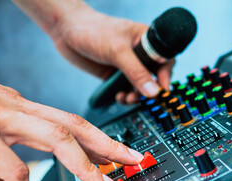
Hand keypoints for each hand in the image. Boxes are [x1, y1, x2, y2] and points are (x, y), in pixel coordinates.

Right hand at [0, 77, 142, 180]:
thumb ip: (2, 149)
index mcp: (22, 107)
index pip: (72, 121)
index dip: (100, 138)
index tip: (122, 155)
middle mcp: (15, 109)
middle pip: (73, 125)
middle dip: (108, 145)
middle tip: (131, 163)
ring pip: (54, 140)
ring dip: (83, 168)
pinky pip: (9, 169)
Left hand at [50, 3, 174, 103]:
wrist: (66, 31)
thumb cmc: (93, 29)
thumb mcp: (117, 51)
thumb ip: (136, 72)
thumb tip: (153, 91)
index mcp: (145, 40)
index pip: (164, 60)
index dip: (165, 76)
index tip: (161, 90)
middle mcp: (138, 54)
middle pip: (153, 76)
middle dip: (149, 89)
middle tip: (142, 96)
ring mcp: (127, 65)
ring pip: (139, 86)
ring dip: (136, 95)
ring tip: (128, 98)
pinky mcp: (115, 74)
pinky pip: (125, 89)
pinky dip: (125, 96)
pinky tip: (119, 97)